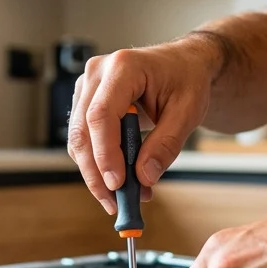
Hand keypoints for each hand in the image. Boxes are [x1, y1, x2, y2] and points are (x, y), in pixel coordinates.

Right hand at [67, 39, 217, 213]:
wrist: (183, 64)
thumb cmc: (187, 79)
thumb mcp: (188, 111)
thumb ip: (166, 144)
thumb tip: (144, 177)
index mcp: (123, 67)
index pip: (101, 115)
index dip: (105, 153)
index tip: (117, 184)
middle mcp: (97, 73)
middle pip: (82, 131)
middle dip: (96, 173)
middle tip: (116, 203)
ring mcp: (87, 86)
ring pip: (78, 139)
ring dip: (96, 173)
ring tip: (123, 197)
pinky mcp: (86, 101)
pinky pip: (84, 138)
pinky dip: (98, 163)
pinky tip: (119, 180)